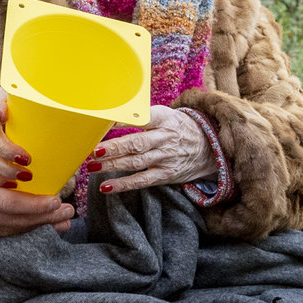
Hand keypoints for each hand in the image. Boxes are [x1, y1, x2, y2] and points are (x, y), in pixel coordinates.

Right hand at [0, 148, 72, 240]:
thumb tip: (26, 169)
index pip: (11, 205)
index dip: (38, 207)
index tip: (58, 201)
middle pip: (14, 223)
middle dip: (44, 220)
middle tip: (67, 214)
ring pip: (8, 234)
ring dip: (36, 230)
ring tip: (59, 224)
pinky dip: (17, 235)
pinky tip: (34, 231)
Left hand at [91, 106, 216, 194]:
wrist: (208, 148)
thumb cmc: (178, 128)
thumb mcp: (166, 116)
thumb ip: (143, 117)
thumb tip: (109, 119)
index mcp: (165, 119)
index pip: (143, 118)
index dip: (124, 120)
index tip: (105, 122)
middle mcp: (165, 138)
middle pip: (136, 143)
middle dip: (113, 147)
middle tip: (94, 150)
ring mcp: (166, 158)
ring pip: (136, 162)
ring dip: (112, 165)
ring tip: (93, 166)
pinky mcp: (165, 175)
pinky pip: (141, 181)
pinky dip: (123, 184)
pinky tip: (106, 186)